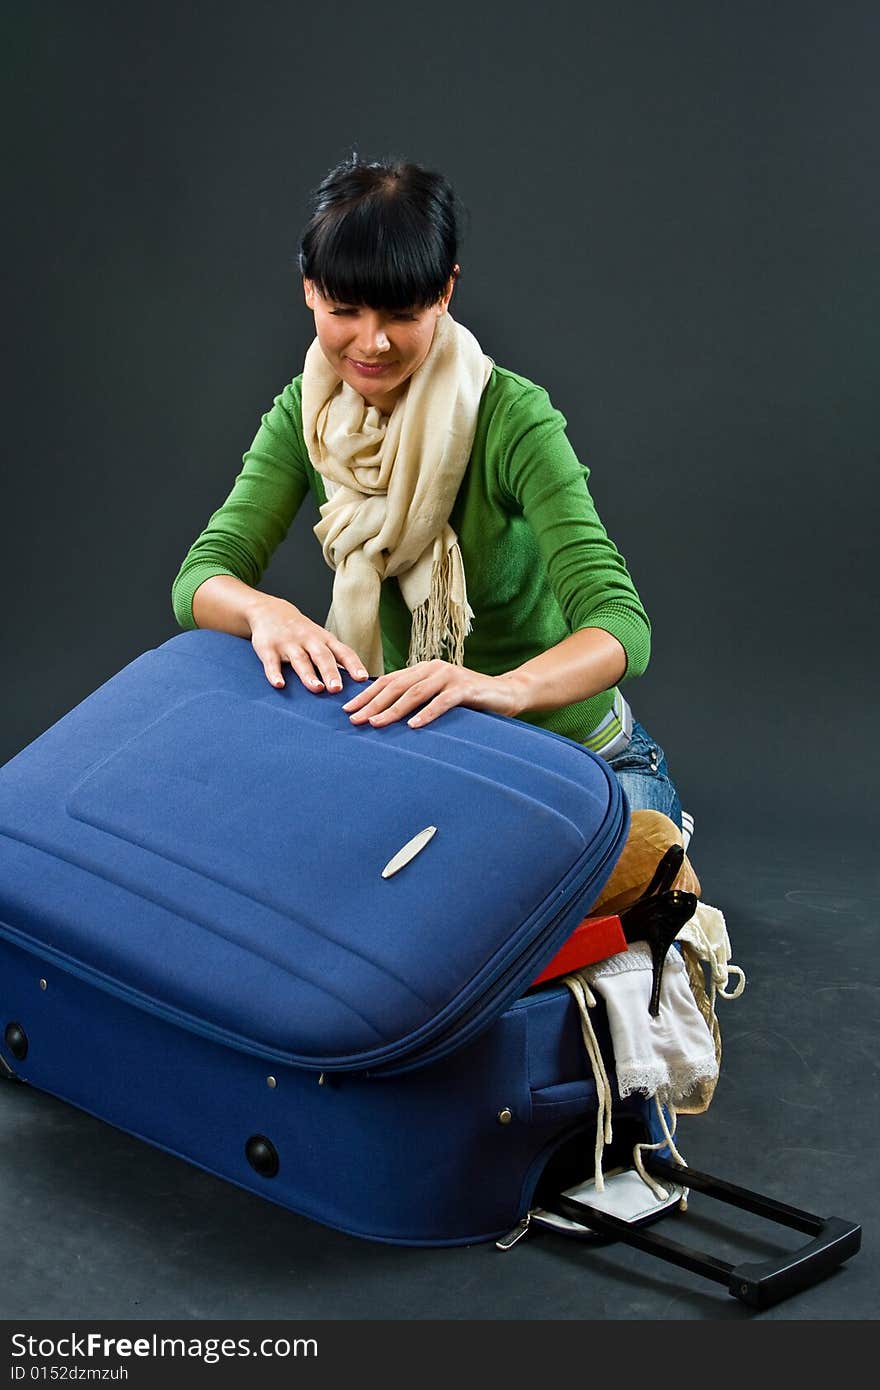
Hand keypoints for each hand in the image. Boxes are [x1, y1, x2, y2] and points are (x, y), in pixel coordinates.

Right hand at [248, 595, 370, 692]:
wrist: (270, 611)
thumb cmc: (302, 632)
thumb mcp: (322, 640)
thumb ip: (336, 658)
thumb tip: (358, 681)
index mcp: (325, 640)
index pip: (343, 652)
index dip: (353, 665)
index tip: (362, 678)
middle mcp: (308, 640)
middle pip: (322, 656)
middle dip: (330, 672)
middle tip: (337, 689)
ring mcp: (288, 644)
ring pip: (300, 660)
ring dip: (308, 675)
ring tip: (317, 688)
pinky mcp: (269, 648)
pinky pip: (272, 662)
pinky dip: (275, 674)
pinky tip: (279, 684)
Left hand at [341, 659, 524, 728]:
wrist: (505, 693)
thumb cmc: (468, 700)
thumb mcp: (437, 697)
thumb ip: (416, 699)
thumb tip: (383, 714)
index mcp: (422, 670)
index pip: (388, 681)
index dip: (366, 695)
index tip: (348, 710)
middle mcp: (432, 669)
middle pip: (396, 686)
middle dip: (372, 704)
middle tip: (354, 719)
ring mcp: (449, 676)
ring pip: (414, 693)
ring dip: (393, 709)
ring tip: (376, 723)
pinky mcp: (465, 688)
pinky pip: (442, 702)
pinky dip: (427, 714)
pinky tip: (413, 726)